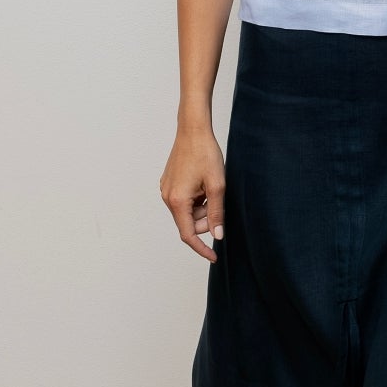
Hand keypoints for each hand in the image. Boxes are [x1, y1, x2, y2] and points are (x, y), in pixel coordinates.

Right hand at [160, 126, 225, 262]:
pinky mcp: (169, 184)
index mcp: (177, 201)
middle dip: (206, 219)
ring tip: (211, 187)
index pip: (189, 235)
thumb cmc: (205, 154)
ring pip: (188, 212)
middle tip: (219, 201)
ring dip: (202, 207)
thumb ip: (217, 213)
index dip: (202, 249)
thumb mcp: (217, 186)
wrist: (193, 130)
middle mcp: (167, 198)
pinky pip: (184, 201)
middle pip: (190, 223)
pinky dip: (196, 200)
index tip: (214, 257)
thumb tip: (217, 235)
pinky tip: (203, 183)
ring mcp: (166, 190)